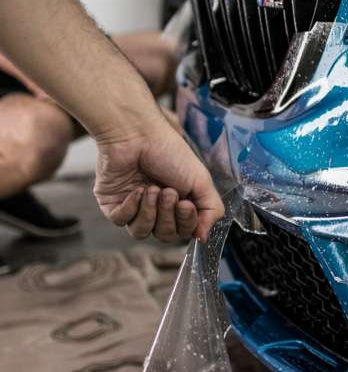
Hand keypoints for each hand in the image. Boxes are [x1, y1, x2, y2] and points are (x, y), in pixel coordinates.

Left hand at [94, 114, 223, 242]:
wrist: (137, 133)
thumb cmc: (168, 150)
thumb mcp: (201, 180)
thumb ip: (211, 210)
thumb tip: (203, 237)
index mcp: (177, 203)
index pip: (183, 230)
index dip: (185, 223)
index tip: (186, 204)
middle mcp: (156, 207)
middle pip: (164, 234)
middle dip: (167, 215)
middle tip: (168, 191)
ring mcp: (133, 206)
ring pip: (141, 232)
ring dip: (149, 211)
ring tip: (151, 188)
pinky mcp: (112, 204)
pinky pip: (120, 221)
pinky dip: (130, 207)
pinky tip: (135, 189)